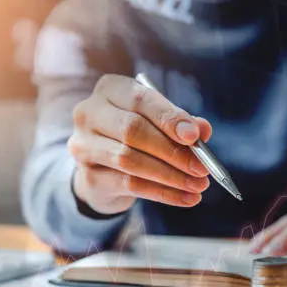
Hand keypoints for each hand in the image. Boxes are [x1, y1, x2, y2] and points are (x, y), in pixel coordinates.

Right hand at [68, 74, 211, 214]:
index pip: (141, 100)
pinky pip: (130, 185)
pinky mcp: (88, 176)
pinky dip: (163, 193)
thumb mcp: (159, 123)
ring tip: (198, 185)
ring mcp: (84, 145)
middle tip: (202, 168)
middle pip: (133, 130)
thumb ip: (181, 124)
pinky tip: (185, 198)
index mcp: (110, 89)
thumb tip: (202, 130)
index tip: (195, 137)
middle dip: (173, 151)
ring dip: (170, 176)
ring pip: (130, 160)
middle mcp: (89, 113)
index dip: (169, 118)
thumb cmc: (137, 136)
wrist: (103, 169)